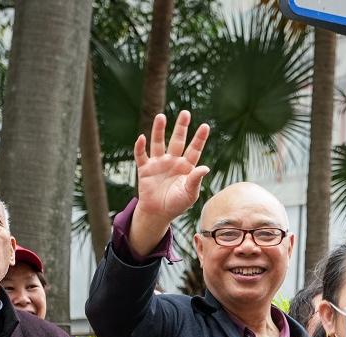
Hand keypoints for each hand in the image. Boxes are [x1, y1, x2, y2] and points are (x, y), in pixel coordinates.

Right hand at [130, 111, 210, 237]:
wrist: (158, 214)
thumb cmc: (177, 204)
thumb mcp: (190, 194)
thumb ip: (196, 180)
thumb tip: (205, 167)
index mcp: (186, 167)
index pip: (194, 149)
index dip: (199, 138)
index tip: (205, 126)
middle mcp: (173, 161)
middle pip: (177, 140)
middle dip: (181, 127)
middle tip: (185, 113)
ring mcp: (158, 163)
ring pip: (158, 143)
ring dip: (159, 130)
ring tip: (161, 116)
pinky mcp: (145, 169)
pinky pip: (141, 155)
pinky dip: (140, 147)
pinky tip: (141, 138)